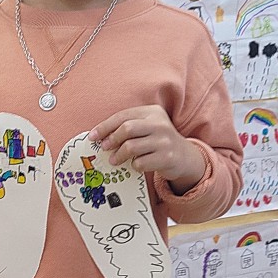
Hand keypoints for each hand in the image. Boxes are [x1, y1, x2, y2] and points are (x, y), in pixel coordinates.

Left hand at [90, 106, 205, 192]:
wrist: (184, 157)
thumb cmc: (158, 142)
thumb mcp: (147, 128)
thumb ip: (128, 128)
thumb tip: (101, 137)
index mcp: (152, 112)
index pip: (123, 116)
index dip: (105, 126)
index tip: (93, 137)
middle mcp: (160, 123)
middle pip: (127, 129)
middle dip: (112, 139)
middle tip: (105, 148)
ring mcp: (165, 140)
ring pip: (132, 147)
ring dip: (119, 155)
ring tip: (115, 160)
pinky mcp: (167, 157)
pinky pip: (141, 163)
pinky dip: (134, 165)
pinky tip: (135, 165)